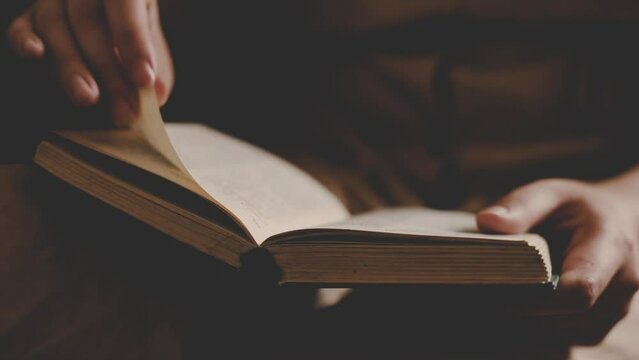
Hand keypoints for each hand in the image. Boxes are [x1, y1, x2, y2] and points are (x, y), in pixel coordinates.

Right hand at [6, 0, 173, 124]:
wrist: (108, 15)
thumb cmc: (134, 30)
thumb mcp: (151, 39)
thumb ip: (155, 63)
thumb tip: (156, 94)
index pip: (125, 4)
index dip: (133, 41)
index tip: (143, 79)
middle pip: (87, 21)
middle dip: (107, 69)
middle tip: (123, 108)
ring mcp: (53, 0)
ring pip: (54, 25)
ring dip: (71, 65)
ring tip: (88, 98)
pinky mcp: (30, 18)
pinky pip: (21, 27)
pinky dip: (24, 41)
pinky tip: (35, 54)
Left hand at [477, 177, 638, 344]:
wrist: (613, 222)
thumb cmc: (575, 207)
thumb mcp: (549, 194)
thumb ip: (520, 206)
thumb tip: (487, 222)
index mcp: (611, 246)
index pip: (580, 289)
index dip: (537, 295)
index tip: (501, 283)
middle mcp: (623, 283)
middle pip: (565, 312)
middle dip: (524, 302)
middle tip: (492, 283)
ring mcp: (616, 309)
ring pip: (562, 328)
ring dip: (530, 313)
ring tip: (510, 285)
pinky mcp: (601, 325)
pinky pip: (564, 335)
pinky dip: (540, 321)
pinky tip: (526, 296)